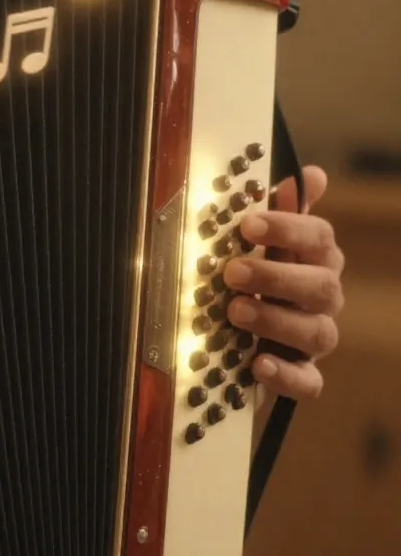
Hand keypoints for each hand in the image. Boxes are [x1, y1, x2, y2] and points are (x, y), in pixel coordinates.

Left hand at [222, 165, 344, 399]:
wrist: (241, 333)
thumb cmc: (255, 275)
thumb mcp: (260, 240)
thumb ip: (281, 209)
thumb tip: (308, 174)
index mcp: (315, 259)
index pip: (319, 238)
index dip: (288, 227)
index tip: (248, 223)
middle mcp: (321, 298)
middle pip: (322, 286)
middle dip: (276, 277)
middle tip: (233, 272)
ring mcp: (313, 338)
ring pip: (317, 332)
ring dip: (276, 320)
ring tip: (236, 312)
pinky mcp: (301, 374)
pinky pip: (309, 381)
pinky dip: (287, 374)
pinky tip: (259, 362)